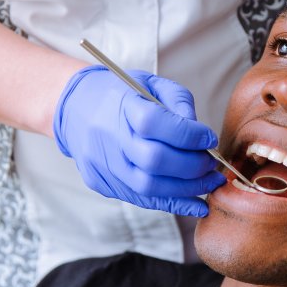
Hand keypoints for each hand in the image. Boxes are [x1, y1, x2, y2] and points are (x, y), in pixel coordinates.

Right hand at [53, 66, 225, 216]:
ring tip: (210, 182)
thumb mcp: (151, 83)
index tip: (209, 138)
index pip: (155, 123)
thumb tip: (201, 136)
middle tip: (211, 164)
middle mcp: (107, 137)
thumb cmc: (120, 94)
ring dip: (188, 189)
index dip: (189, 135)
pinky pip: (142, 199)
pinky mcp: (102, 183)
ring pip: (149, 187)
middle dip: (192, 166)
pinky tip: (196, 203)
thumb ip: (179, 102)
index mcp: (119, 104)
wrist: (74, 108)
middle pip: (154, 160)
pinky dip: (173, 203)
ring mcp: (102, 164)